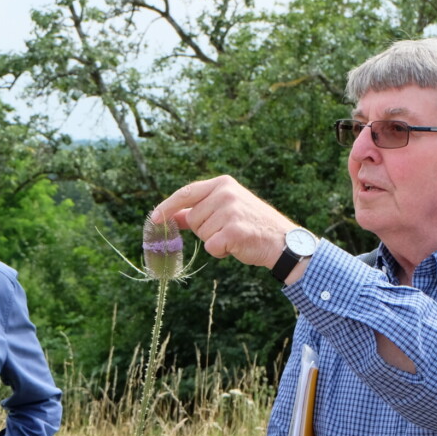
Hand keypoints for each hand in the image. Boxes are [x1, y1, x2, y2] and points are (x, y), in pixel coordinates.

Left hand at [154, 176, 295, 271]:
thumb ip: (197, 210)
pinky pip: (211, 247)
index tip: (154, 219)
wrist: (282, 241)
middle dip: (205, 230)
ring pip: (202, 234)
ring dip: (215, 241)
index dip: (167, 207)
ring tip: (236, 236)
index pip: (186, 193)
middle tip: (228, 229)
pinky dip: (221, 252)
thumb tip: (167, 216)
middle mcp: (226, 193)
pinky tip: (237, 246)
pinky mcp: (234, 231)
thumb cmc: (251, 225)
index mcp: (223, 183)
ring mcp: (231, 211)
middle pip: (193, 219)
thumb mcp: (225, 208)